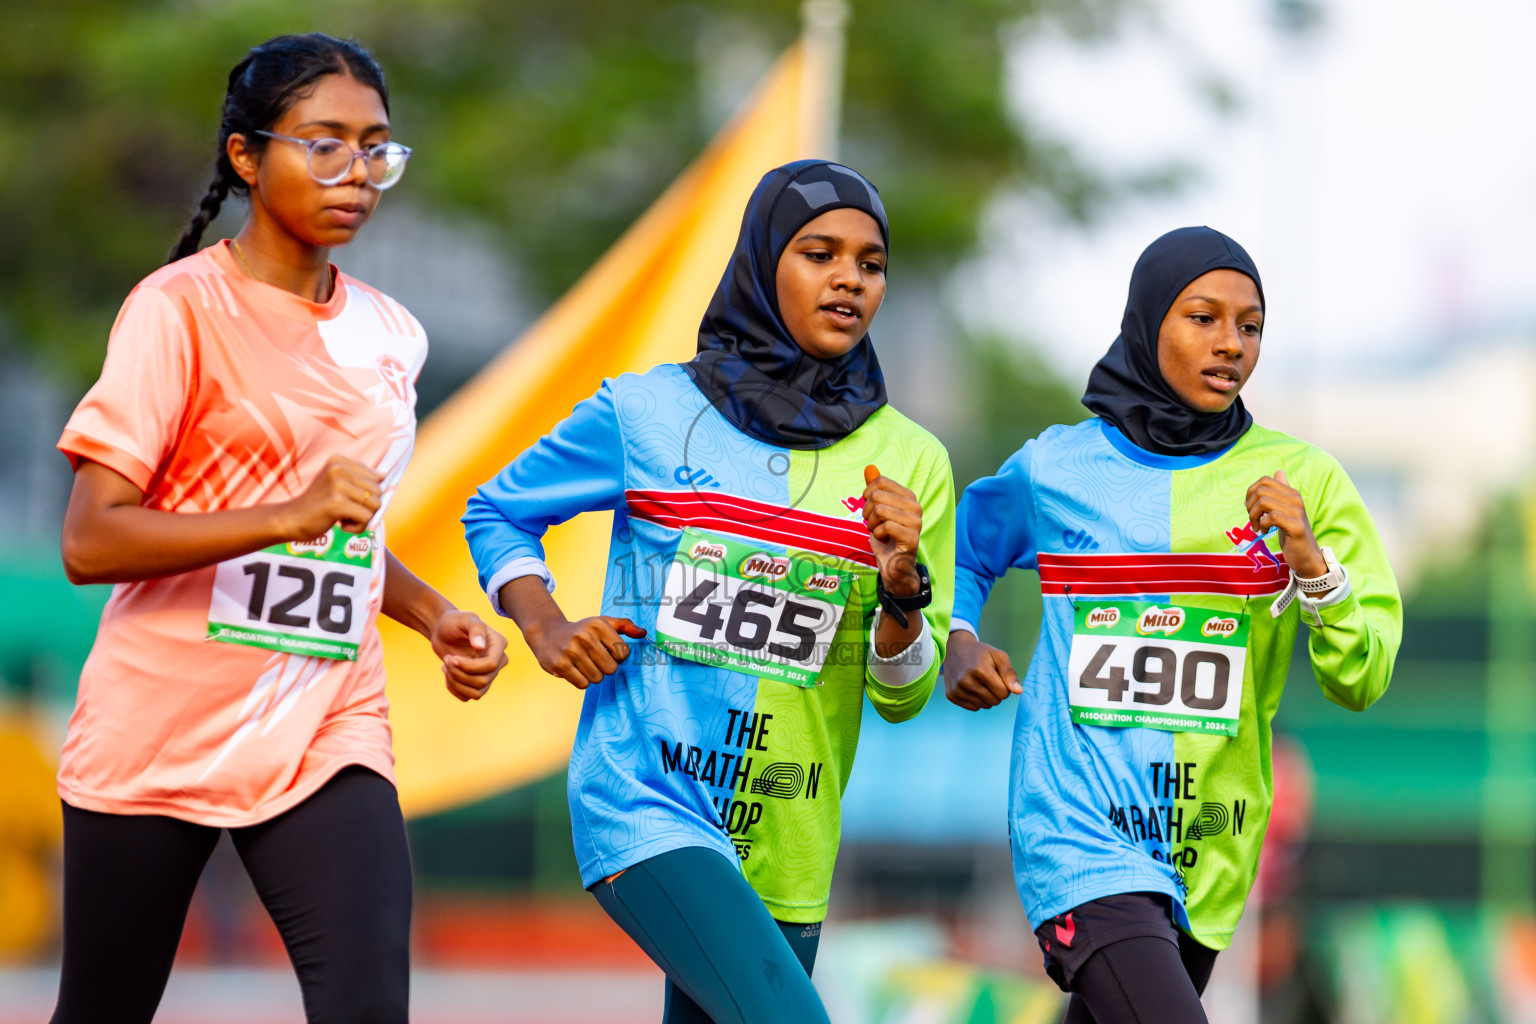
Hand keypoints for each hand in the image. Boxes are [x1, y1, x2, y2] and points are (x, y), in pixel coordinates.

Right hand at [280, 455, 381, 538]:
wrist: (291, 519)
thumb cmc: (318, 504)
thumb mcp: (337, 483)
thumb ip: (359, 478)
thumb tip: (384, 475)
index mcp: (339, 460)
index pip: (377, 477)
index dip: (368, 494)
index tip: (348, 499)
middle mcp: (338, 468)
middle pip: (378, 491)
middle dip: (366, 507)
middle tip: (345, 510)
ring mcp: (337, 485)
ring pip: (375, 505)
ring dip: (362, 518)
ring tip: (342, 517)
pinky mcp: (337, 503)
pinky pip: (366, 518)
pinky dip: (357, 527)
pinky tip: (340, 524)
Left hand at [431, 610, 508, 701]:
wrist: (443, 630)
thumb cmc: (455, 621)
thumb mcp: (465, 619)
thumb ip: (475, 628)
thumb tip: (480, 646)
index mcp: (498, 645)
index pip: (490, 666)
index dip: (469, 666)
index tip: (451, 658)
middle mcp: (498, 661)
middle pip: (482, 681)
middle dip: (459, 674)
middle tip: (446, 659)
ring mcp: (488, 674)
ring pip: (476, 693)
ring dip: (455, 682)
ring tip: (445, 666)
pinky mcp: (476, 683)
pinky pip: (467, 696)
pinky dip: (453, 688)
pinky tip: (447, 672)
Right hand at [525, 614, 646, 689]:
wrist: (547, 633)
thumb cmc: (581, 630)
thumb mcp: (602, 622)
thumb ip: (625, 626)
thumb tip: (644, 633)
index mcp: (599, 625)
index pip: (624, 654)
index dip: (617, 656)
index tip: (607, 650)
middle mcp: (585, 636)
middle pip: (612, 669)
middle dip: (605, 667)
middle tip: (594, 659)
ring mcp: (571, 651)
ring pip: (597, 678)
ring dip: (593, 675)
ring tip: (583, 663)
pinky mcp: (560, 665)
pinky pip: (583, 684)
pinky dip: (581, 680)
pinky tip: (574, 669)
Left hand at [862, 464, 923, 596]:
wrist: (894, 566)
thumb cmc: (885, 537)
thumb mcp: (876, 510)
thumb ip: (875, 489)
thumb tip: (869, 468)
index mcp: (909, 497)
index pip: (881, 482)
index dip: (867, 495)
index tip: (870, 508)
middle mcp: (916, 507)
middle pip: (878, 495)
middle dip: (868, 512)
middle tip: (874, 524)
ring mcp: (916, 522)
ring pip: (881, 510)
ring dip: (872, 525)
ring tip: (879, 533)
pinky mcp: (912, 538)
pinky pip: (885, 527)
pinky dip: (877, 535)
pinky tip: (885, 540)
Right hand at [943, 630, 1021, 710]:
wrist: (956, 649)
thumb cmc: (981, 653)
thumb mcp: (999, 656)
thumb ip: (1010, 674)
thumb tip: (1019, 692)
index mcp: (981, 671)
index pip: (1004, 693)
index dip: (1004, 686)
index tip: (998, 676)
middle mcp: (967, 682)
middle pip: (995, 701)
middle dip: (996, 692)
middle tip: (988, 679)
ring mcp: (957, 690)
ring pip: (985, 706)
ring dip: (986, 697)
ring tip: (979, 682)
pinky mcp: (951, 696)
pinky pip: (973, 708)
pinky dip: (976, 700)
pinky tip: (971, 687)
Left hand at [1244, 469, 1326, 578]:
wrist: (1306, 555)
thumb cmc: (1292, 533)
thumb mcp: (1285, 510)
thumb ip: (1281, 492)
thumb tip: (1279, 471)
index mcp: (1291, 493)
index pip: (1265, 480)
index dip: (1251, 492)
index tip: (1251, 507)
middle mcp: (1296, 499)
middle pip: (1260, 490)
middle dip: (1249, 506)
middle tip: (1253, 519)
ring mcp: (1297, 512)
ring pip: (1263, 502)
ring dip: (1253, 516)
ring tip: (1257, 527)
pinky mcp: (1296, 526)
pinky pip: (1271, 517)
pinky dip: (1262, 524)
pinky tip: (1265, 532)